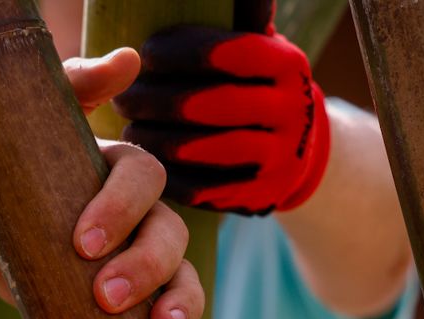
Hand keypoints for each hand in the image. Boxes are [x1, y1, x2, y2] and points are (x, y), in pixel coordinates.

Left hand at [0, 49, 213, 318]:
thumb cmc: (0, 174)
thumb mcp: (24, 129)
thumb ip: (72, 86)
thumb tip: (128, 61)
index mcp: (120, 175)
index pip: (145, 180)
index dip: (122, 209)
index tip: (82, 242)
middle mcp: (141, 219)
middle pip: (170, 236)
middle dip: (146, 268)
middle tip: (105, 297)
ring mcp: (143, 266)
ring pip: (185, 281)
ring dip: (183, 307)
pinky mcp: (137, 308)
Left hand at [110, 0, 329, 214]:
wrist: (300, 151)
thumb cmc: (256, 85)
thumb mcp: (260, 46)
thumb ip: (240, 16)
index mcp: (285, 65)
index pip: (228, 52)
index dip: (180, 52)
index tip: (145, 55)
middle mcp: (290, 110)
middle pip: (212, 104)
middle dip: (159, 100)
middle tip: (124, 100)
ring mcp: (279, 157)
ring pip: (207, 150)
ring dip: (159, 141)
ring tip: (131, 131)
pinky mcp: (261, 195)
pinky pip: (206, 189)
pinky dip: (170, 177)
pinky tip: (147, 164)